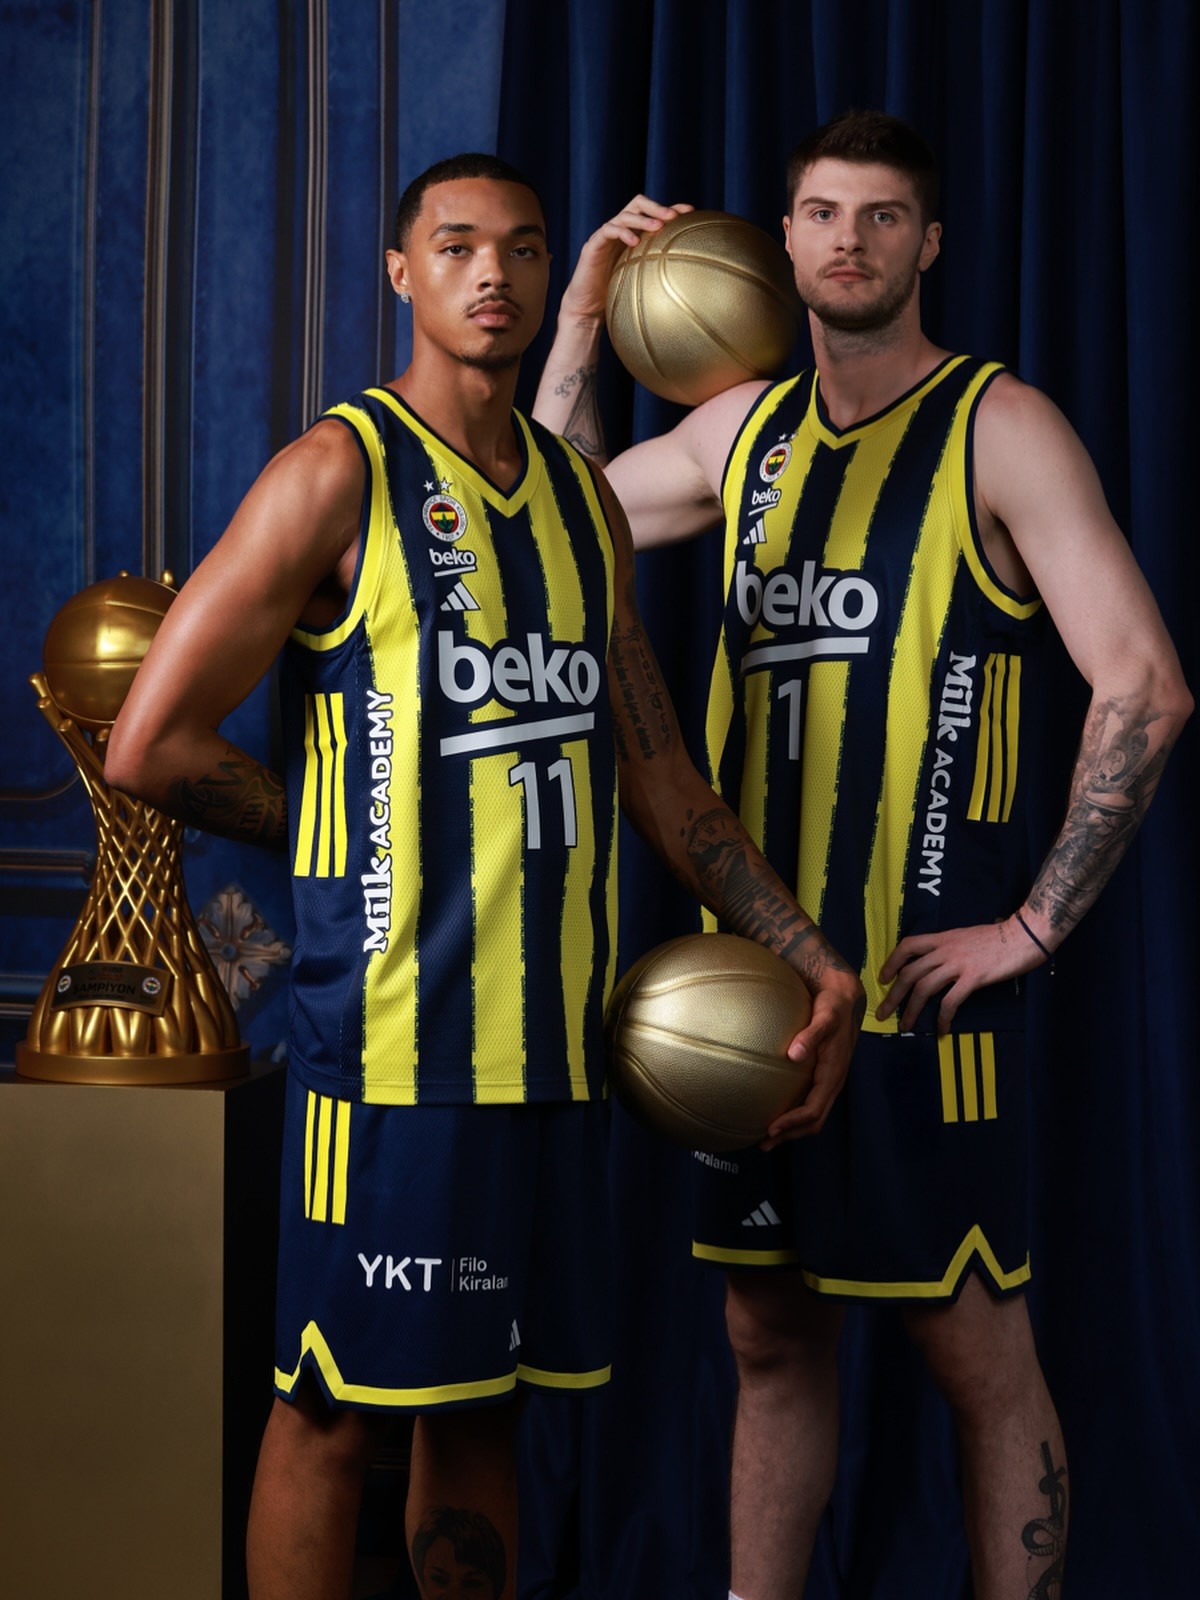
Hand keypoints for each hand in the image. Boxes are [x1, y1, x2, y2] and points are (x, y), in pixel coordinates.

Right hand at [560, 197, 693, 323]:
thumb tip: (690, 276)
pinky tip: (634, 242)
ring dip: (643, 219)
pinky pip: (608, 230)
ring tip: (658, 226)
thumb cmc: (615, 296)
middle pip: (638, 204)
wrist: (587, 308)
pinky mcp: (593, 245)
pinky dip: (622, 232)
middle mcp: (620, 230)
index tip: (691, 211)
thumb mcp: (642, 281)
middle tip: (673, 216)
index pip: (653, 213)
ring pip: (624, 215)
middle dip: (657, 207)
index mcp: (633, 234)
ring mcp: (605, 236)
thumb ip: (659, 272)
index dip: (672, 208)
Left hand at [761, 967, 863, 1148]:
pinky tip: (778, 1110)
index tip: (771, 1128)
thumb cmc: (833, 1007)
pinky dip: (795, 1115)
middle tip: (764, 1143)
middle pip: (814, 1120)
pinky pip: (811, 1103)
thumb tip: (793, 1054)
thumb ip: (810, 1035)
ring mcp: (829, 1081)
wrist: (845, 999)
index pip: (813, 1109)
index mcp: (833, 1074)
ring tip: (767, 1137)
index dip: (793, 1122)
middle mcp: (832, 1082)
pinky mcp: (823, 1076)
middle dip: (790, 1134)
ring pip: (813, 1115)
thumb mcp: (824, 1018)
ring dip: (792, 1129)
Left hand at [876, 916, 1045, 1033]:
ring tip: (906, 1026)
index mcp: (943, 938)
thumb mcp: (967, 935)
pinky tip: (941, 1029)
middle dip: (893, 996)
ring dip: (912, 1010)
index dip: (892, 961)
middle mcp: (945, 950)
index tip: (883, 978)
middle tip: (883, 1014)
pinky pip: (950, 1001)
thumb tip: (942, 959)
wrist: (1024, 934)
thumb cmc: (1000, 936)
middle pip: (910, 972)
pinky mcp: (973, 978)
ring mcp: (958, 964)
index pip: (908, 945)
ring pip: (924, 988)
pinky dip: (943, 1017)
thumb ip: (952, 946)